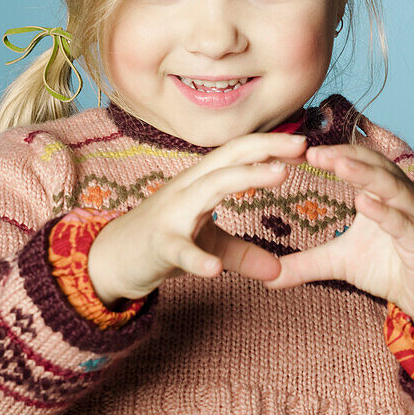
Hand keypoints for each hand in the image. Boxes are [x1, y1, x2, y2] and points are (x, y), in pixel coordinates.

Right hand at [86, 132, 307, 304]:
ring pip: (210, 187)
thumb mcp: (207, 245)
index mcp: (201, 183)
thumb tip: (278, 271)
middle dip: (266, 147)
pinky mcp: (158, 245)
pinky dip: (197, 259)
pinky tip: (214, 272)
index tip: (304, 142)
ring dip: (246, 178)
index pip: (237, 154)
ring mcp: (171, 213)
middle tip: (303, 144)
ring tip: (280, 175)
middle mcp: (187, 188)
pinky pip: (179, 249)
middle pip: (229, 158)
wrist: (109, 259)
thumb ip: (242, 255)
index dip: (269, 145)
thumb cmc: (161, 242)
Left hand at [264, 144, 413, 339]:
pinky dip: (386, 213)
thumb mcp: (340, 263)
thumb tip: (266, 277)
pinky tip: (365, 204)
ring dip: (366, 176)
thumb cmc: (389, 268)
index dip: (334, 155)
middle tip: (315, 152)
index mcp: (384, 194)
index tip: (301, 151)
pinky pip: (406, 225)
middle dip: (347, 157)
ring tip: (339, 166)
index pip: (359, 164)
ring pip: (394, 189)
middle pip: (376, 167)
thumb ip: (306, 263)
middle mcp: (404, 199)